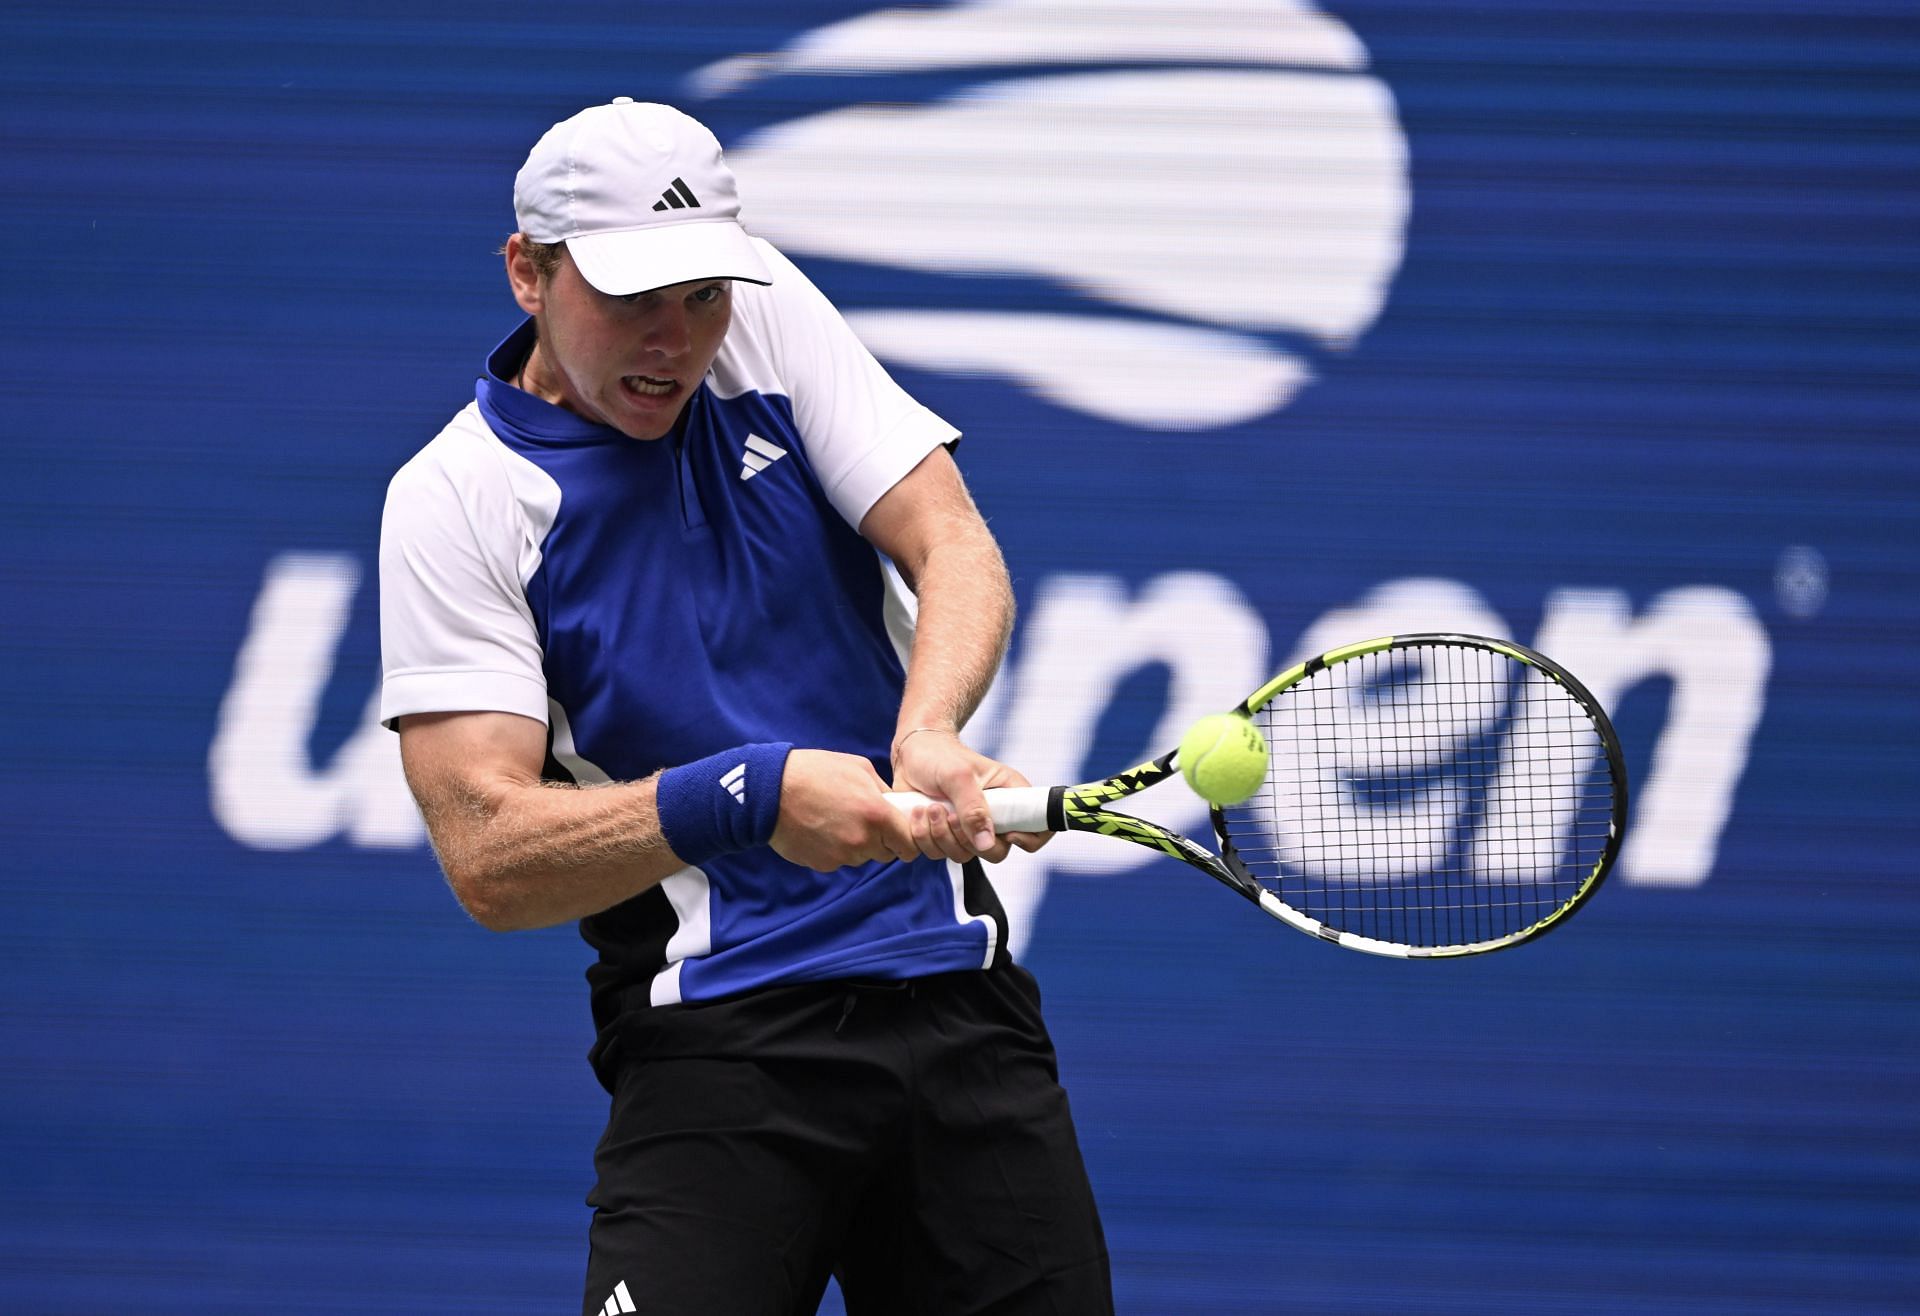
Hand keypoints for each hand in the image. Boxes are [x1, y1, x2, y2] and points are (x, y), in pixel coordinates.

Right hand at [770, 749, 920, 872]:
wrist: (771, 791)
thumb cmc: (816, 772)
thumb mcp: (859, 768)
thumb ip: (883, 791)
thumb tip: (895, 806)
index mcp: (876, 815)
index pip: (909, 845)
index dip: (907, 840)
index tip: (900, 833)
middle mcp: (862, 840)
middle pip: (886, 854)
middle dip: (882, 841)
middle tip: (865, 821)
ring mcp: (841, 856)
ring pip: (861, 857)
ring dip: (857, 844)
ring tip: (837, 819)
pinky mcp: (822, 864)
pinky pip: (839, 860)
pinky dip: (835, 849)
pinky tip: (822, 828)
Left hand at [890, 729, 1052, 864]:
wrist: (910, 753)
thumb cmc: (939, 755)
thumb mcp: (958, 776)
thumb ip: (973, 809)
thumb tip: (987, 845)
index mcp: (1011, 796)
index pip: (1040, 827)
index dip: (1029, 839)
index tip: (1005, 833)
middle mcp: (994, 816)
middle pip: (996, 852)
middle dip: (967, 839)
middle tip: (950, 814)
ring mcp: (969, 829)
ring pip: (963, 856)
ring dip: (940, 835)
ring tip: (929, 808)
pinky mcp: (945, 836)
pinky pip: (938, 853)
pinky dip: (923, 837)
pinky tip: (918, 813)